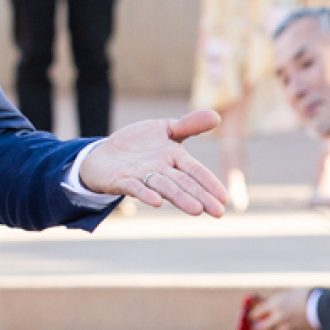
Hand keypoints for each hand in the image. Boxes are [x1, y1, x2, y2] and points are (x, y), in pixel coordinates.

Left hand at [73, 110, 227, 215]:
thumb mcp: (165, 129)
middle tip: (218, 213)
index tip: (224, 199)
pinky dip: (145, 194)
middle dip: (201, 197)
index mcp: (174, 159)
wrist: (105, 153)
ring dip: (180, 198)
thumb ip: (188, 125)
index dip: (210, 183)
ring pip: (163, 188)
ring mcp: (141, 177)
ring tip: (196, 210)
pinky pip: (134, 187)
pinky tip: (156, 202)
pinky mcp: (121, 180)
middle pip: (183, 184)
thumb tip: (216, 116)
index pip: (196, 172)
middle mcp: (161, 171)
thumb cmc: (140, 144)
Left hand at [250, 288, 310, 329]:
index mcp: (275, 303)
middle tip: (261, 328)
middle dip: (261, 327)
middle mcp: (278, 317)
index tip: (253, 316)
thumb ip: (282, 301)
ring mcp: (286, 327)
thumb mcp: (291, 293)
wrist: (322, 306)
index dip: (254, 314)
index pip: (258, 311)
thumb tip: (276, 305)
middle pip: (263, 327)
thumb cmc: (308, 295)